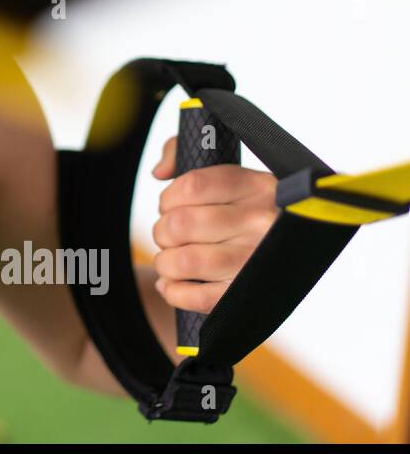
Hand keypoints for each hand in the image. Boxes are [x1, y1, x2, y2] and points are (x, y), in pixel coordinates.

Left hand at [149, 136, 276, 312]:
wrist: (293, 249)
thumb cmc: (242, 208)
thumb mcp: (227, 171)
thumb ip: (184, 155)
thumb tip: (159, 173)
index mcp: (258, 186)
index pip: (192, 186)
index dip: (167, 199)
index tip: (170, 206)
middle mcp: (263, 222)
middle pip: (181, 224)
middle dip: (163, 232)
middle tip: (170, 236)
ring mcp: (259, 260)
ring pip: (185, 261)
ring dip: (165, 263)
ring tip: (171, 260)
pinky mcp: (252, 294)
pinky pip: (199, 298)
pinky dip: (173, 292)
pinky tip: (173, 284)